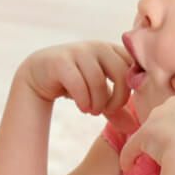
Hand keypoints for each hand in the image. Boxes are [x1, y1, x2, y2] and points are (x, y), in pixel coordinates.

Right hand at [16, 41, 136, 118]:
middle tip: (108, 110)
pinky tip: (82, 107)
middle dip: (118, 99)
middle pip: (121, 73)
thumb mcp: (99, 95)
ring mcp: (79, 51)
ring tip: (92, 110)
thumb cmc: (75, 82)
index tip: (121, 102)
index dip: (133, 87)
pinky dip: (83, 100)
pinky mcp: (61, 61)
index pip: (135, 66)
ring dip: (98, 103)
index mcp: (113, 50)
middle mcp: (98, 47)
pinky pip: (78, 84)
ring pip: (98, 81)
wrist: (39, 73)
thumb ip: (116, 108)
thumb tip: (133, 127)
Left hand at [117, 75, 174, 172]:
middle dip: (169, 125)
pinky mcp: (142, 134)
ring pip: (150, 129)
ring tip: (156, 159)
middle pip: (166, 111)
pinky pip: (132, 147)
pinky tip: (126, 166)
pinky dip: (128, 157)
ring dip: (152, 143)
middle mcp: (173, 104)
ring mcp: (155, 118)